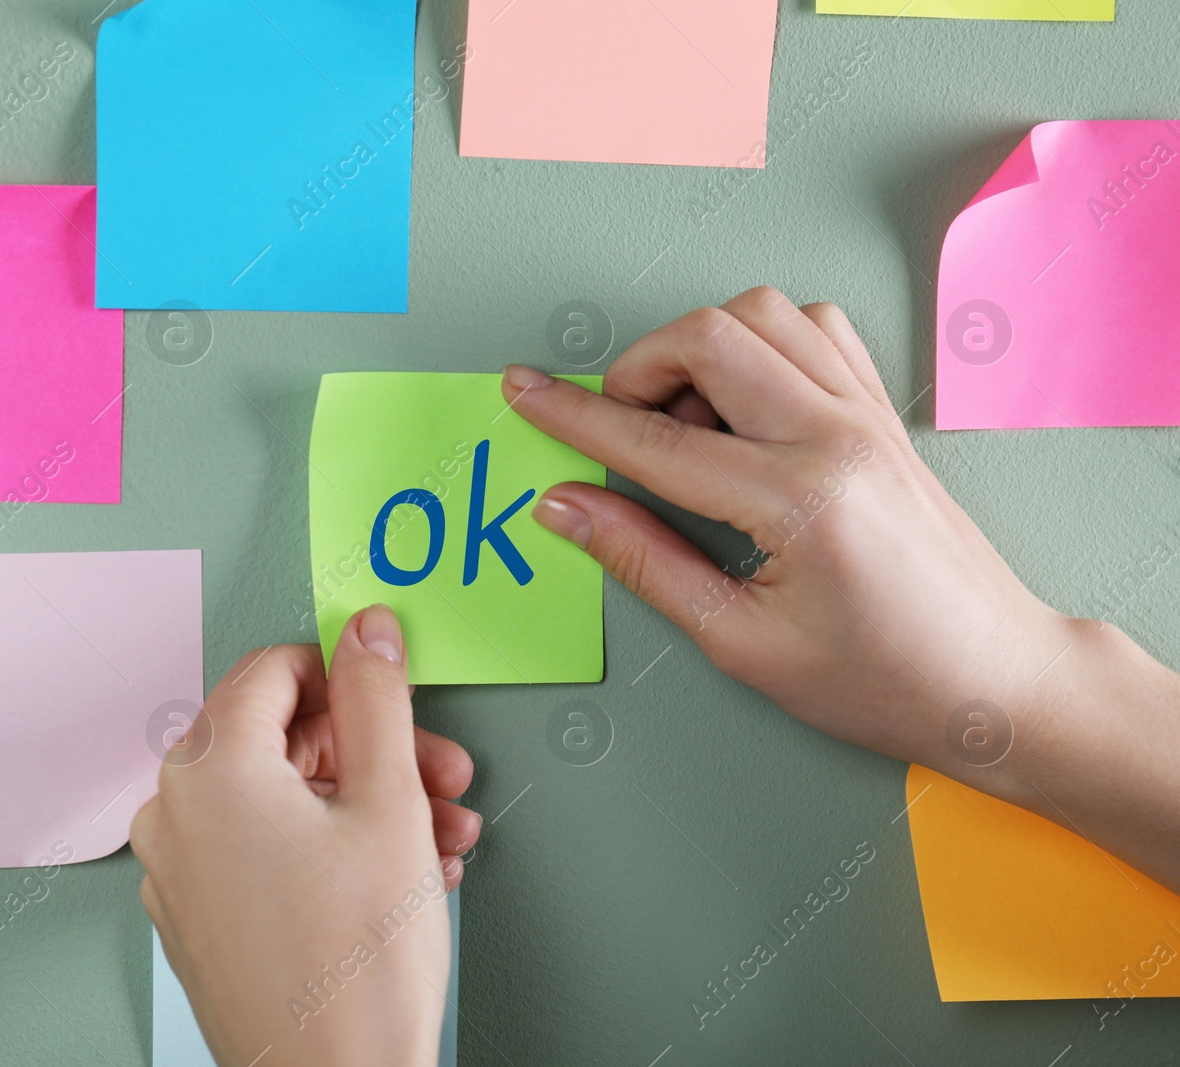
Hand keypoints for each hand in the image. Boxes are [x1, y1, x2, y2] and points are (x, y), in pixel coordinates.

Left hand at [132, 607, 479, 1066]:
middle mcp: (175, 814)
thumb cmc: (356, 971)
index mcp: (209, 771)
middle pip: (281, 737)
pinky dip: (330, 845)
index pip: (272, 670)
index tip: (394, 693)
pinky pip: (264, 848)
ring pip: (282, 797)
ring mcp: (181, 872)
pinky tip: (399, 874)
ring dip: (368, 803)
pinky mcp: (199, 917)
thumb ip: (377, 699)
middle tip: (439, 775)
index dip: (346, 675)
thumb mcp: (390, 804)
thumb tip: (366, 633)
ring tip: (439, 839)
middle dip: (374, 750)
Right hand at [505, 286, 1179, 890]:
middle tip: (617, 424)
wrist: (997, 681)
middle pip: (710, 337)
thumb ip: (645, 561)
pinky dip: (762, 342)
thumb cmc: (885, 678)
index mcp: (798, 500)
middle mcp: (837, 436)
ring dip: (701, 346)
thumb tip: (567, 508)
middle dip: (639, 367)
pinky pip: (815, 329)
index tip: (525, 393)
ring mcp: (869, 416)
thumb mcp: (742, 643)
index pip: (655, 439)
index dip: (574, 416)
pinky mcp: (884, 414)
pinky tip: (744, 403)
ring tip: (683, 418)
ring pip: (763, 314)